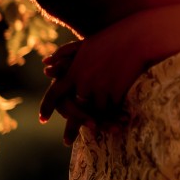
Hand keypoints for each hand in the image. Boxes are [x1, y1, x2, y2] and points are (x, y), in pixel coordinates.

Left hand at [39, 15, 156, 125]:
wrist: (137, 38)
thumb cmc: (111, 39)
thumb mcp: (85, 45)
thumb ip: (64, 54)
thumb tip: (45, 64)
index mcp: (73, 71)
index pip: (54, 93)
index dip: (46, 107)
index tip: (42, 119)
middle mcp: (83, 82)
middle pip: (74, 110)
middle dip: (72, 127)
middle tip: (68, 141)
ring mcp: (100, 87)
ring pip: (95, 112)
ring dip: (98, 124)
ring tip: (100, 132)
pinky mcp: (116, 91)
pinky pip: (112, 109)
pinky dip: (115, 117)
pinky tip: (119, 122)